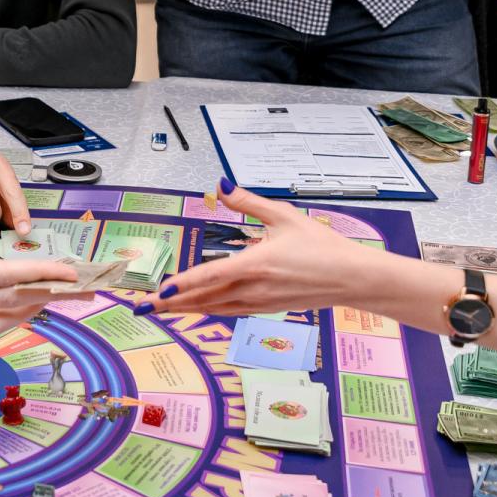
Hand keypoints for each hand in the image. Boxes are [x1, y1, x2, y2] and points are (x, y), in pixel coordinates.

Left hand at [160, 184, 375, 316]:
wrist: (352, 278)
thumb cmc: (323, 247)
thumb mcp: (285, 216)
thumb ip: (248, 202)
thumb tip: (222, 185)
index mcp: (255, 264)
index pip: (210, 277)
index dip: (183, 285)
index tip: (160, 291)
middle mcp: (254, 288)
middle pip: (204, 299)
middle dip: (172, 303)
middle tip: (144, 307)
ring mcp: (260, 302)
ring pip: (214, 308)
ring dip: (186, 309)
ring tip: (163, 309)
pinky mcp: (267, 308)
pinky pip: (229, 311)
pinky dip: (208, 310)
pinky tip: (198, 308)